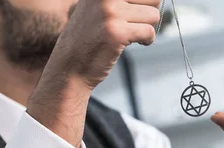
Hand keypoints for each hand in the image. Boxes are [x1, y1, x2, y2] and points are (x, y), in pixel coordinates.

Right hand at [47, 0, 161, 87]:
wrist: (69, 66)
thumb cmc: (91, 36)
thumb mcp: (101, 6)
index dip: (145, 3)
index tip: (133, 15)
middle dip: (147, 15)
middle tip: (131, 25)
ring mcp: (110, 12)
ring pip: (154, 15)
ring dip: (146, 28)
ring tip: (128, 35)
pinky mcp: (117, 32)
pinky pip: (149, 32)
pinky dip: (146, 41)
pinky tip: (130, 43)